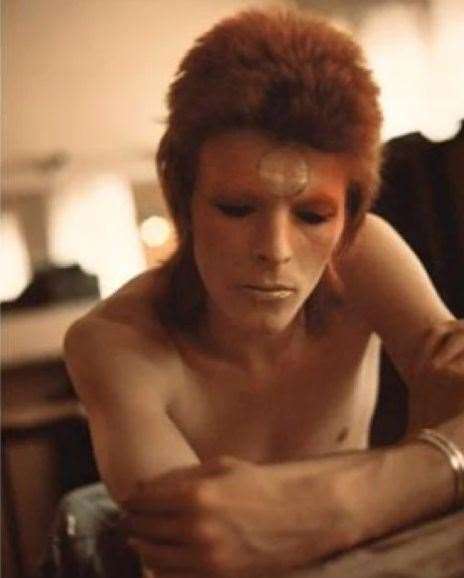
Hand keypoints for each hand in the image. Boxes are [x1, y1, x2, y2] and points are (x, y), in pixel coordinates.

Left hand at [123, 455, 358, 576]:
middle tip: (130, 520)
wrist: (304, 512)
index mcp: (196, 495)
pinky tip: (165, 556)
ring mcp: (208, 559)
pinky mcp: (220, 577)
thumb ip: (180, 477)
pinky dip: (163, 567)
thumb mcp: (221, 467)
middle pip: (143, 531)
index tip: (131, 499)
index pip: (144, 501)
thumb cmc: (262, 482)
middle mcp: (196, 530)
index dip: (133, 500)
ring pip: (153, 559)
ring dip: (142, 547)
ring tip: (142, 539)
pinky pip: (175, 576)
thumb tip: (145, 486)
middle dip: (133, 524)